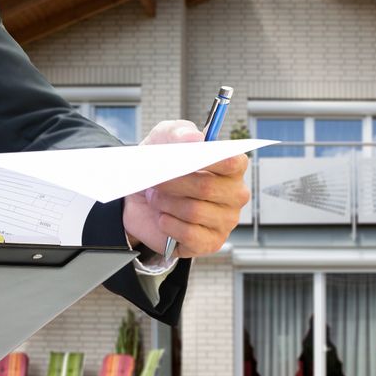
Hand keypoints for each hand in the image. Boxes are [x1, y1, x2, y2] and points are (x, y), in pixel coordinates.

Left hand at [123, 119, 249, 258]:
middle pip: (207, 187)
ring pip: (194, 211)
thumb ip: (178, 132)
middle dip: (174, 183)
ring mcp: (226, 221)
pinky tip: (164, 219)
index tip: (187, 157)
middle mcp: (235, 194)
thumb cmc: (161, 167)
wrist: (140, 201)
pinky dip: (169, 225)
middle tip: (156, 180)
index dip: (210, 159)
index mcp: (232, 168)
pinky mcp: (211, 242)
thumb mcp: (162, 141)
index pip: (233, 161)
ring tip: (157, 199)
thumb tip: (195, 138)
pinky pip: (189, 234)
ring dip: (166, 204)